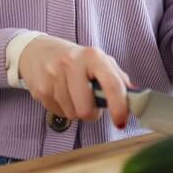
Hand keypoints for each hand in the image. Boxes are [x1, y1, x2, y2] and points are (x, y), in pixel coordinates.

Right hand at [18, 35, 132, 128]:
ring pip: (72, 114)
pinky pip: (58, 113)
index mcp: (93, 56)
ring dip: (76, 110)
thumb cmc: (75, 59)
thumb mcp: (98, 61)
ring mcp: (53, 76)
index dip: (119, 107)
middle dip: (91, 112)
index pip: (111, 84)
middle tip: (89, 102)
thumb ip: (117, 78)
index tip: (121, 121)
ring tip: (72, 93)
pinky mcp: (40, 89)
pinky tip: (60, 93)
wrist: (37, 51)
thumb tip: (135, 96)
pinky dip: (63, 108)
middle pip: (86, 109)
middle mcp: (72, 63)